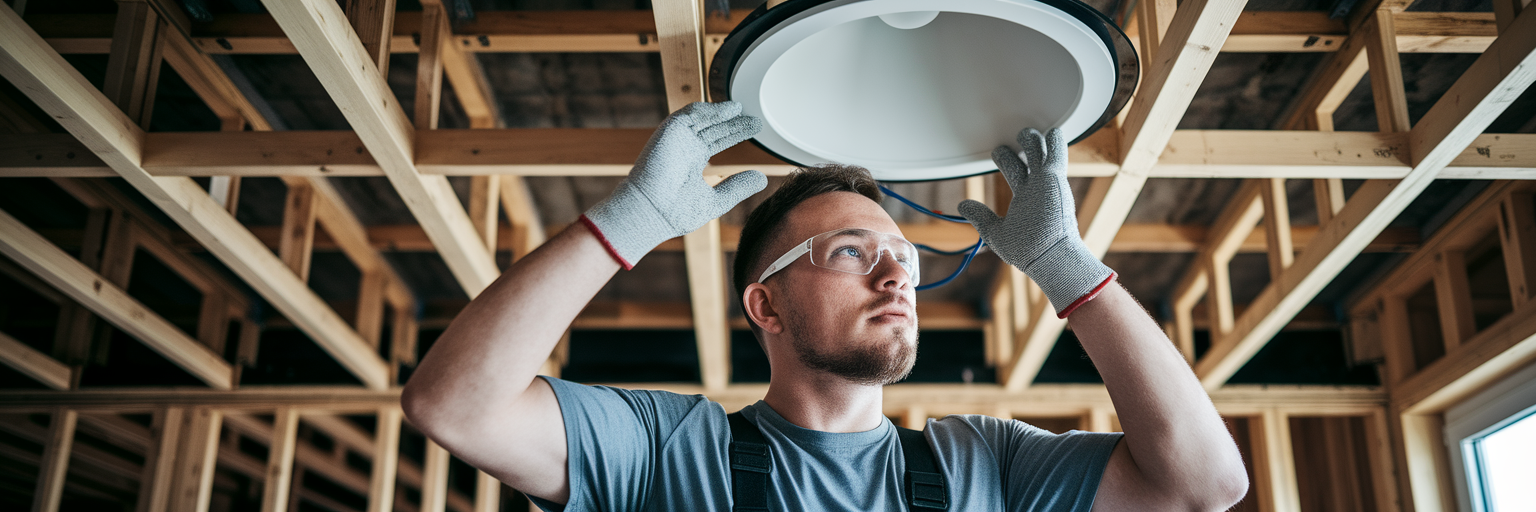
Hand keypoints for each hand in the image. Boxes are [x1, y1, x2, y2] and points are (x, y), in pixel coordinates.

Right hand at [582, 101, 766, 268]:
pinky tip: (727, 109)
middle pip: (712, 128)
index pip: (717, 141)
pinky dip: (707, 110)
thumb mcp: (716, 199)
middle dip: (733, 122)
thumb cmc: (676, 213)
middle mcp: (684, 148)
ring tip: (741, 108)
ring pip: (702, 118)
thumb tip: (762, 178)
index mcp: (692, 162)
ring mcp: (676, 139)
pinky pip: (689, 114)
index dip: (735, 133)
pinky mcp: (669, 132)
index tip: (754, 128)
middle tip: (755, 119)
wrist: (652, 213)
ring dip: (721, 112)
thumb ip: (738, 187)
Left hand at [958, 128, 1113, 317]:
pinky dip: (1055, 142)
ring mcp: (1046, 184)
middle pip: (1028, 160)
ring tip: (1027, 131)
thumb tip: (962, 205)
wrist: (1046, 256)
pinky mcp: (1054, 180)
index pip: (1015, 173)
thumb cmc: (1025, 250)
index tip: (999, 152)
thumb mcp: (995, 232)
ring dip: (1034, 141)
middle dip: (1021, 148)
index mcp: (1025, 199)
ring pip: (1040, 154)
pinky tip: (1053, 131)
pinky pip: (1056, 155)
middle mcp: (1036, 189)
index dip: (1007, 160)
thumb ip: (980, 216)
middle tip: (1015, 137)